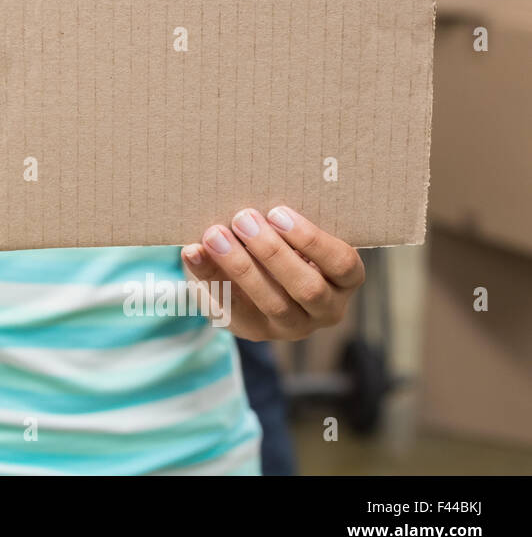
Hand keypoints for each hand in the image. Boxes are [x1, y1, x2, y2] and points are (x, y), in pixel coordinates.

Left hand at [181, 206, 364, 340]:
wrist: (255, 273)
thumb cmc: (285, 239)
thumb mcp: (293, 231)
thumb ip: (282, 222)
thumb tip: (252, 205)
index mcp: (345, 280)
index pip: (342, 263)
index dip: (312, 239)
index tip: (277, 213)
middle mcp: (326, 309)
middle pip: (306, 288)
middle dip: (272, 252)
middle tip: (242, 219)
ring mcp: (292, 326)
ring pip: (271, 304)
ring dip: (240, 267)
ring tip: (214, 235)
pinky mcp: (255, 331)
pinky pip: (233, 311)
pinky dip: (209, 279)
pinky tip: (192, 253)